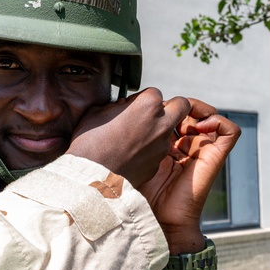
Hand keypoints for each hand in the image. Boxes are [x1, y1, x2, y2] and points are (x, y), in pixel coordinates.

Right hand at [66, 88, 190, 187]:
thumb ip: (116, 105)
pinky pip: (157, 152)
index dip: (142, 100)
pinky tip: (130, 155)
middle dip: (170, 108)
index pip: (155, 93)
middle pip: (180, 106)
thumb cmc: (89, 141)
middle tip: (151, 115)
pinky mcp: (157, 165)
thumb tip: (122, 106)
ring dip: (157, 131)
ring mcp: (161, 146)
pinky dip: (148, 151)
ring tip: (133, 139)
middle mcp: (161, 123)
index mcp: (148, 104)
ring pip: (168, 131)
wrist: (90, 176)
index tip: (131, 107)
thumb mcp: (98, 111)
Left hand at [137, 99, 240, 251]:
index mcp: (170, 146)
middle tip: (164, 113)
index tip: (149, 112)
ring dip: (198, 110)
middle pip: (191, 112)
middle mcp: (188, 146)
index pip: (174, 115)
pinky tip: (198, 126)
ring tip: (182, 117)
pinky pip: (230, 131)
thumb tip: (126, 116)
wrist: (160, 219)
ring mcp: (203, 151)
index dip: (165, 108)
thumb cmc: (142, 194)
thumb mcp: (135, 158)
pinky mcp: (216, 158)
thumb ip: (136, 140)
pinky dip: (219, 121)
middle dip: (179, 107)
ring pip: (211, 116)